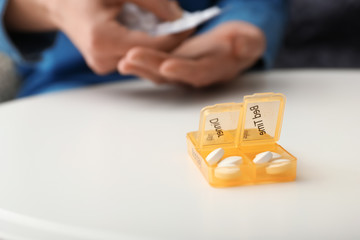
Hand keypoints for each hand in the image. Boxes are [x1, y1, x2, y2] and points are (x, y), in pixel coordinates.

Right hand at [5, 0, 189, 74]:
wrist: (58, 5)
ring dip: (158, 44)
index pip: (152, 45)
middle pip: (149, 56)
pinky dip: (145, 45)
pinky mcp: (104, 65)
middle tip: (183, 24)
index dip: (175, 35)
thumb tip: (179, 17)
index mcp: (102, 39)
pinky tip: (150, 31)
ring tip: (168, 25)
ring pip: (143, 59)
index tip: (191, 23)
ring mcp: (102, 65)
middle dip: (169, 41)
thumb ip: (151, 1)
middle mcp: (102, 59)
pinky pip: (133, 57)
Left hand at [118, 22, 265, 86]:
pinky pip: (153, 65)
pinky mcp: (171, 63)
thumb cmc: (242, 43)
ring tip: (123, 59)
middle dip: (151, 66)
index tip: (167, 65)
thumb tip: (243, 45)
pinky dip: (140, 62)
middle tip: (131, 57)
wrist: (232, 47)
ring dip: (140, 66)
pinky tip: (124, 58)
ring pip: (158, 72)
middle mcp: (194, 74)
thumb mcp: (252, 40)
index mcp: (214, 70)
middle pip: (172, 74)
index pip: (197, 71)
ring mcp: (180, 70)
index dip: (183, 70)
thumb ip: (249, 43)